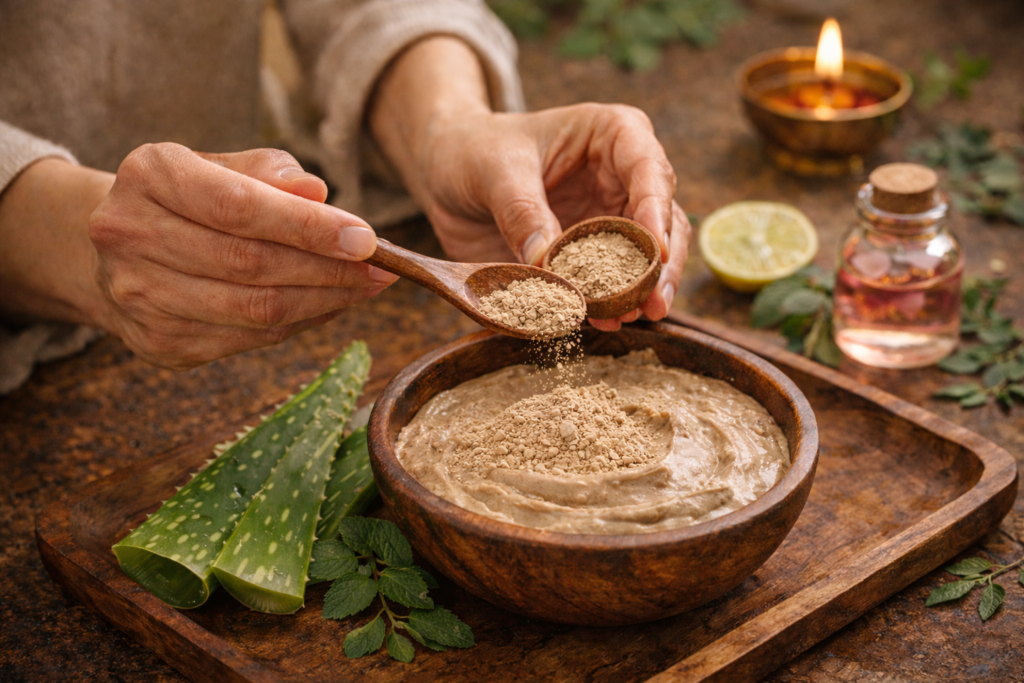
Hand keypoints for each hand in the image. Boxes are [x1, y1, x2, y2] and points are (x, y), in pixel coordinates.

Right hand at [87, 144, 396, 367]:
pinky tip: (328, 305)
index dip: (308, 227)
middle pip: (251, 263)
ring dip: (324, 302)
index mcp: (149, 176)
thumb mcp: (223, 164)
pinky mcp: (157, 342)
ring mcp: (138, 296)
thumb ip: (270, 172)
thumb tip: (318, 193)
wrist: (122, 246)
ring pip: (254, 310)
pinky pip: (249, 339)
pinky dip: (299, 323)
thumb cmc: (191, 196)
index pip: (239, 207)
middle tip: (382, 268)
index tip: (366, 238)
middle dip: (328, 269)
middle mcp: (131, 235)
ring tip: (366, 288)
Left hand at [418, 104, 688, 329]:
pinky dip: (611, 303)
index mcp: (613, 134)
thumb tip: (548, 262)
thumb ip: (522, 212)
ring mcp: (611, 218)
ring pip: (649, 257)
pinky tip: (604, 323)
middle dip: (660, 264)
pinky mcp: (591, 255)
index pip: (649, 169)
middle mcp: (624, 177)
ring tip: (632, 318)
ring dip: (644, 290)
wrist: (447, 172)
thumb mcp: (494, 170)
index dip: (656, 210)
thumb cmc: (475, 150)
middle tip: (652, 303)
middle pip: (664, 220)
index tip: (655, 250)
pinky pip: (611, 282)